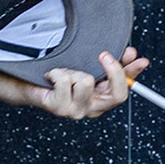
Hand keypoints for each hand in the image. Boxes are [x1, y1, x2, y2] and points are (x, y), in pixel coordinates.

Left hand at [30, 48, 148, 119]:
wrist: (32, 84)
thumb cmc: (62, 76)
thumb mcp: (90, 68)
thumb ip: (114, 64)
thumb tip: (132, 54)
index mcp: (101, 100)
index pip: (124, 92)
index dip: (130, 72)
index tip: (130, 53)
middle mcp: (91, 109)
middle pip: (116, 94)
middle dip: (112, 69)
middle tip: (103, 54)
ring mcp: (76, 111)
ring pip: (86, 81)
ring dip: (74, 71)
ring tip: (65, 74)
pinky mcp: (60, 108)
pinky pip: (65, 81)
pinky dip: (57, 72)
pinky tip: (52, 77)